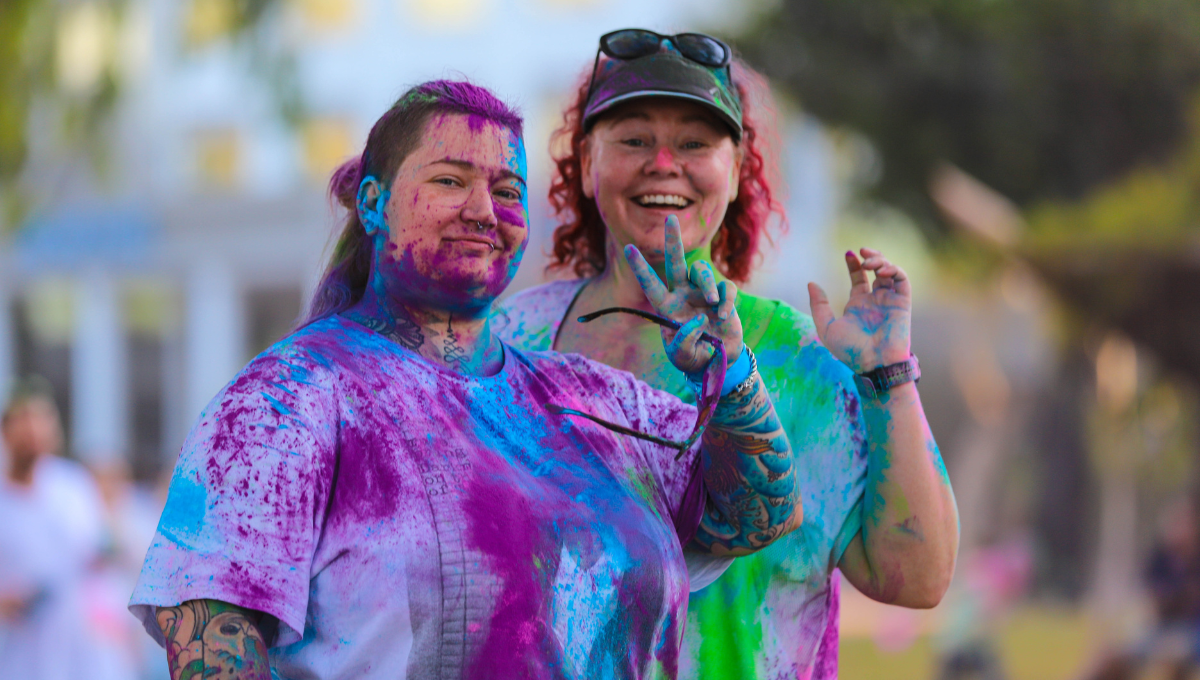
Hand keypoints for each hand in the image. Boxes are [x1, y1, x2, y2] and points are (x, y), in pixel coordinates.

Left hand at [624, 215, 743, 374]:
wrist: (718, 362)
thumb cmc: (693, 357)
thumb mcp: (681, 356)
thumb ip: (683, 341)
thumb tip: (696, 319)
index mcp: (667, 307)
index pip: (651, 285)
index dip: (640, 267)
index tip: (629, 248)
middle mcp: (683, 294)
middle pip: (677, 262)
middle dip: (673, 240)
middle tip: (670, 218)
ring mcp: (704, 294)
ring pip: (703, 272)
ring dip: (707, 285)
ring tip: (711, 304)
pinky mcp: (724, 298)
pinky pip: (726, 288)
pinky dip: (726, 301)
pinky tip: (722, 318)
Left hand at [808, 248, 910, 372]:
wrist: (874, 363)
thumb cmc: (850, 350)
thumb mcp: (826, 327)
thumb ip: (818, 305)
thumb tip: (811, 283)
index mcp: (858, 305)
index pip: (858, 278)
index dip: (854, 264)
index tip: (848, 253)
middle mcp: (875, 300)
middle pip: (876, 270)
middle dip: (870, 257)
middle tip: (860, 251)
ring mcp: (889, 300)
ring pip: (890, 272)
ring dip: (881, 261)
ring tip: (868, 262)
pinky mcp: (902, 303)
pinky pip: (902, 280)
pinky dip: (893, 270)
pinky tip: (879, 271)